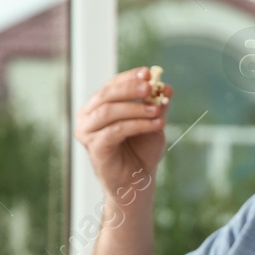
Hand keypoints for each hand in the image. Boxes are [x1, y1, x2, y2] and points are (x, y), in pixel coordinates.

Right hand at [75, 67, 172, 199]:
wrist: (137, 183)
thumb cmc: (142, 152)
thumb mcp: (153, 123)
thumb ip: (157, 105)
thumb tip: (166, 87)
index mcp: (98, 106)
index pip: (112, 85)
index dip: (129, 77)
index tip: (148, 72)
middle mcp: (88, 116)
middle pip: (106, 94)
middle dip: (130, 88)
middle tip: (151, 87)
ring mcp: (87, 132)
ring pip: (109, 111)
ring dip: (135, 108)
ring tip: (157, 110)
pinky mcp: (94, 147)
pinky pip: (115, 130)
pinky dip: (137, 124)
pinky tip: (157, 124)